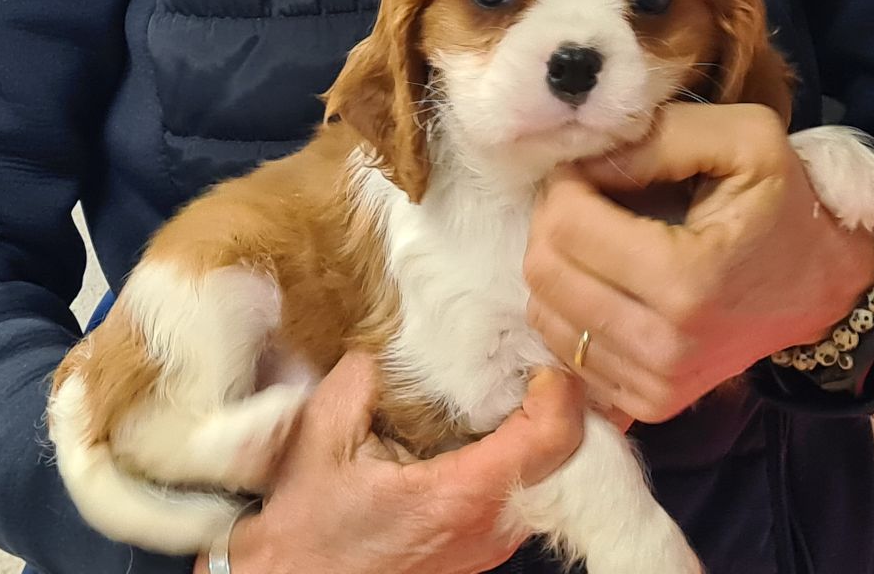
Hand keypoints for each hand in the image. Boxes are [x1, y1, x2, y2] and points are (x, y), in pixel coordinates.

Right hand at [211, 351, 583, 573]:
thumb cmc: (307, 521)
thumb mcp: (325, 430)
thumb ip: (369, 371)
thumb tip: (405, 331)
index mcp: (460, 496)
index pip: (553, 437)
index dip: (561, 385)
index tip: (541, 350)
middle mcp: (491, 527)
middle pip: (567, 453)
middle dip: (559, 395)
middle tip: (537, 349)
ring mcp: (493, 541)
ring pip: (555, 472)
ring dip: (544, 420)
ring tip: (518, 374)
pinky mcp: (486, 542)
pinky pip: (530, 486)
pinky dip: (526, 446)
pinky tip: (498, 416)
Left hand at [524, 103, 873, 423]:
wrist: (822, 288)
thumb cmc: (781, 205)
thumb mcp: (743, 141)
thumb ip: (658, 138)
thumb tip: (580, 163)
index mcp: (687, 279)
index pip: (565, 225)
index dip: (566, 184)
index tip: (592, 171)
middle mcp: (664, 345)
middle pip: (544, 271)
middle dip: (552, 222)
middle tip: (587, 201)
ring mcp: (654, 383)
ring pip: (543, 312)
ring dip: (557, 265)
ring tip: (599, 242)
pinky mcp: (647, 404)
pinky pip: (564, 349)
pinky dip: (571, 309)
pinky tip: (606, 284)